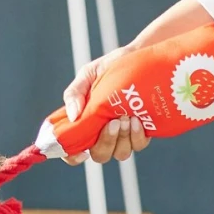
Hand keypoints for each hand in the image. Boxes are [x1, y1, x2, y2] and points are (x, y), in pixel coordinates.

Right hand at [61, 46, 148, 164]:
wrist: (138, 56)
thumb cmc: (109, 66)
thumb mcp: (88, 75)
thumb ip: (74, 93)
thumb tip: (73, 116)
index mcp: (84, 123)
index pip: (73, 149)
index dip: (73, 156)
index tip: (82, 151)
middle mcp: (102, 134)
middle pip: (100, 155)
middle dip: (106, 142)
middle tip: (113, 121)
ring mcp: (122, 135)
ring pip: (121, 153)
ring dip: (122, 138)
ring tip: (126, 116)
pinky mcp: (140, 132)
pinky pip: (138, 145)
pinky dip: (137, 136)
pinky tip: (137, 120)